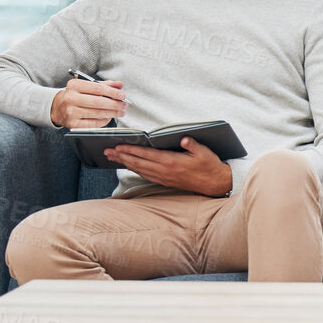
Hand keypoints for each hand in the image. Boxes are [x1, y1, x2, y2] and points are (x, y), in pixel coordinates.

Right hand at [51, 78, 126, 128]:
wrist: (57, 108)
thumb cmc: (75, 96)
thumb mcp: (86, 86)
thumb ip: (104, 85)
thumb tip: (119, 85)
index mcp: (74, 85)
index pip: (97, 88)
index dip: (112, 92)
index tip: (122, 95)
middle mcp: (70, 98)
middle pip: (98, 102)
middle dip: (115, 104)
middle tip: (124, 105)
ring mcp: (71, 112)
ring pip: (98, 113)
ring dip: (112, 113)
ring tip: (120, 112)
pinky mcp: (73, 124)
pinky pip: (94, 124)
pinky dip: (104, 121)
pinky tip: (109, 118)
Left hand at [104, 138, 232, 196]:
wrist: (215, 184)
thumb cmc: (209, 166)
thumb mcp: (204, 152)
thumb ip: (192, 145)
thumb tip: (184, 139)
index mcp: (171, 162)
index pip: (145, 154)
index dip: (130, 150)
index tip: (117, 146)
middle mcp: (165, 171)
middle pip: (138, 163)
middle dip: (121, 156)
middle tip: (107, 151)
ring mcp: (164, 178)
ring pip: (139, 170)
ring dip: (125, 163)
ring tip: (113, 158)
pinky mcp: (166, 182)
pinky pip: (146, 175)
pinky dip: (135, 170)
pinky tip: (130, 166)